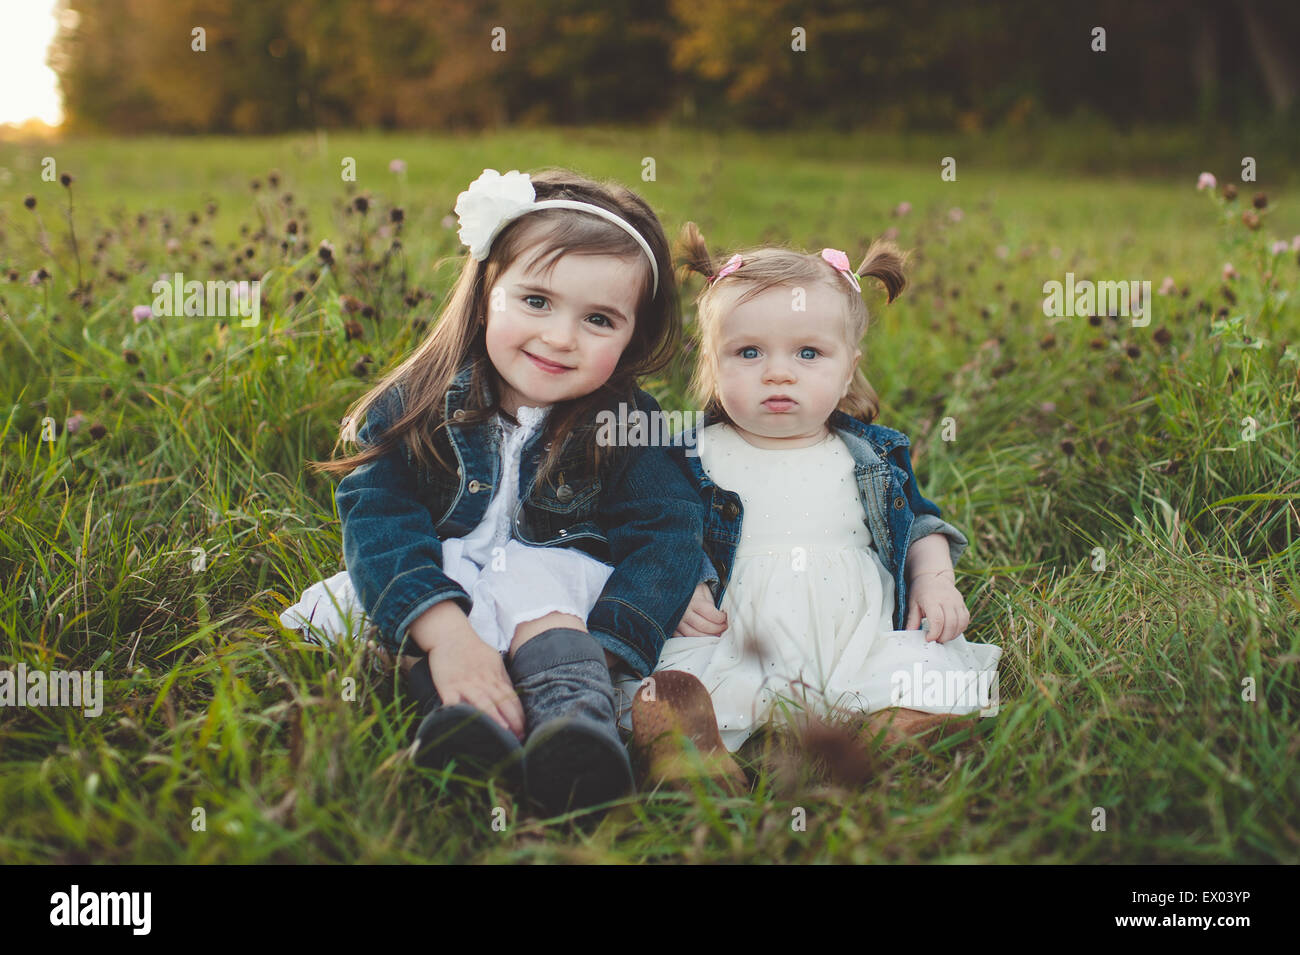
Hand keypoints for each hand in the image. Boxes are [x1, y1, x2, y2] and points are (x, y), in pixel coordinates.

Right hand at [419, 614, 525, 741]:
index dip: (519, 714)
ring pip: (482, 701)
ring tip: (502, 731)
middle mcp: (483, 681)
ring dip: (494, 716)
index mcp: (495, 676)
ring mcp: (465, 683)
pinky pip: (454, 701)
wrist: (451, 635)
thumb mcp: (494, 662)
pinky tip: (464, 723)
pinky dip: (459, 712)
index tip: (525, 730)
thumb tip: (514, 699)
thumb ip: (502, 680)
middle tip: (519, 737)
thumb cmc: (474, 651)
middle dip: (512, 720)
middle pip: (501, 701)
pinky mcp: (448, 686)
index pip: (511, 697)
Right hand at [673, 583, 727, 636]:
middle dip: (717, 629)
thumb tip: (722, 618)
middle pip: (703, 626)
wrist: (676, 589)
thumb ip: (712, 604)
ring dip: (707, 637)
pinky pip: (683, 639)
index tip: (725, 618)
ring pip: (694, 635)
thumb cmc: (694, 592)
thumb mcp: (704, 592)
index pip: (711, 614)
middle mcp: (684, 612)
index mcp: (694, 601)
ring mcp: (677, 622)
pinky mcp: (673, 628)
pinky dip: (694, 641)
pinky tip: (702, 638)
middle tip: (723, 628)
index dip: (721, 618)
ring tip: (715, 635)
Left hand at [905, 570, 969, 643]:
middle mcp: (947, 600)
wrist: (933, 576)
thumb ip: (912, 619)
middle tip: (935, 640)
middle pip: (950, 624)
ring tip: (942, 637)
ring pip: (960, 624)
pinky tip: (951, 631)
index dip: (934, 633)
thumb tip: (910, 633)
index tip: (928, 638)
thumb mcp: (913, 603)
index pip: (937, 620)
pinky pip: (966, 620)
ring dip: (952, 635)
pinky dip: (960, 629)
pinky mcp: (963, 604)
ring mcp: (957, 602)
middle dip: (943, 637)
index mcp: (932, 599)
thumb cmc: (922, 589)